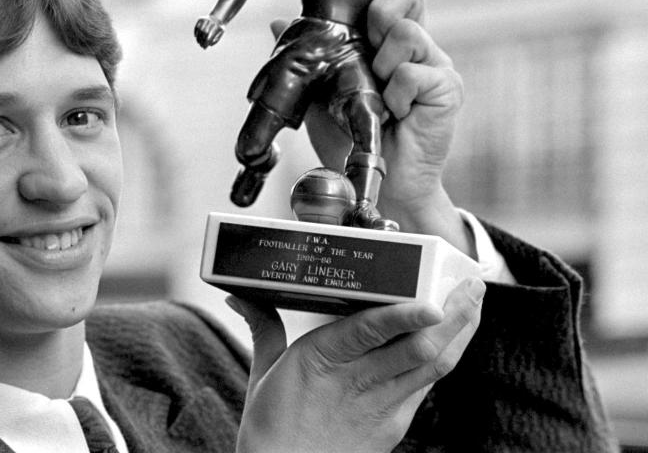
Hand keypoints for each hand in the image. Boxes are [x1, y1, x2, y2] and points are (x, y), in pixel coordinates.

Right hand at [194, 16, 224, 47]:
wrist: (217, 17)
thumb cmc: (219, 28)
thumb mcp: (221, 34)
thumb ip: (216, 40)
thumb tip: (210, 45)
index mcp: (217, 26)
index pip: (210, 36)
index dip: (206, 43)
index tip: (204, 47)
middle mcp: (211, 22)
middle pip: (205, 33)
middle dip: (202, 41)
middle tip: (201, 45)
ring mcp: (205, 20)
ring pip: (200, 30)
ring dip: (198, 37)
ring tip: (199, 42)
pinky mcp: (200, 19)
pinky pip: (197, 27)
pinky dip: (196, 32)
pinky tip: (196, 37)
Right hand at [230, 277, 484, 452]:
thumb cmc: (270, 428)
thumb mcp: (263, 370)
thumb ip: (263, 324)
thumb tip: (239, 293)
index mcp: (319, 360)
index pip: (369, 334)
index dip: (405, 317)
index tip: (433, 301)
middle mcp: (356, 382)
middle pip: (418, 348)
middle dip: (453, 315)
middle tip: (472, 284)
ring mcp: (380, 407)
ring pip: (431, 366)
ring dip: (459, 333)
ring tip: (474, 302)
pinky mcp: (393, 425)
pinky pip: (424, 386)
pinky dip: (444, 358)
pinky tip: (453, 339)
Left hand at [289, 0, 470, 252]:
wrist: (379, 183)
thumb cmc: (353, 136)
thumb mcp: (322, 90)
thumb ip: (308, 55)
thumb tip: (275, 22)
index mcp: (391, 43)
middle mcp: (418, 47)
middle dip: (381, 9)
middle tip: (370, 40)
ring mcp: (436, 66)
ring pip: (406, 33)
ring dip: (382, 66)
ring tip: (383, 96)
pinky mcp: (447, 88)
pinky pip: (414, 72)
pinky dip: (396, 94)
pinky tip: (397, 114)